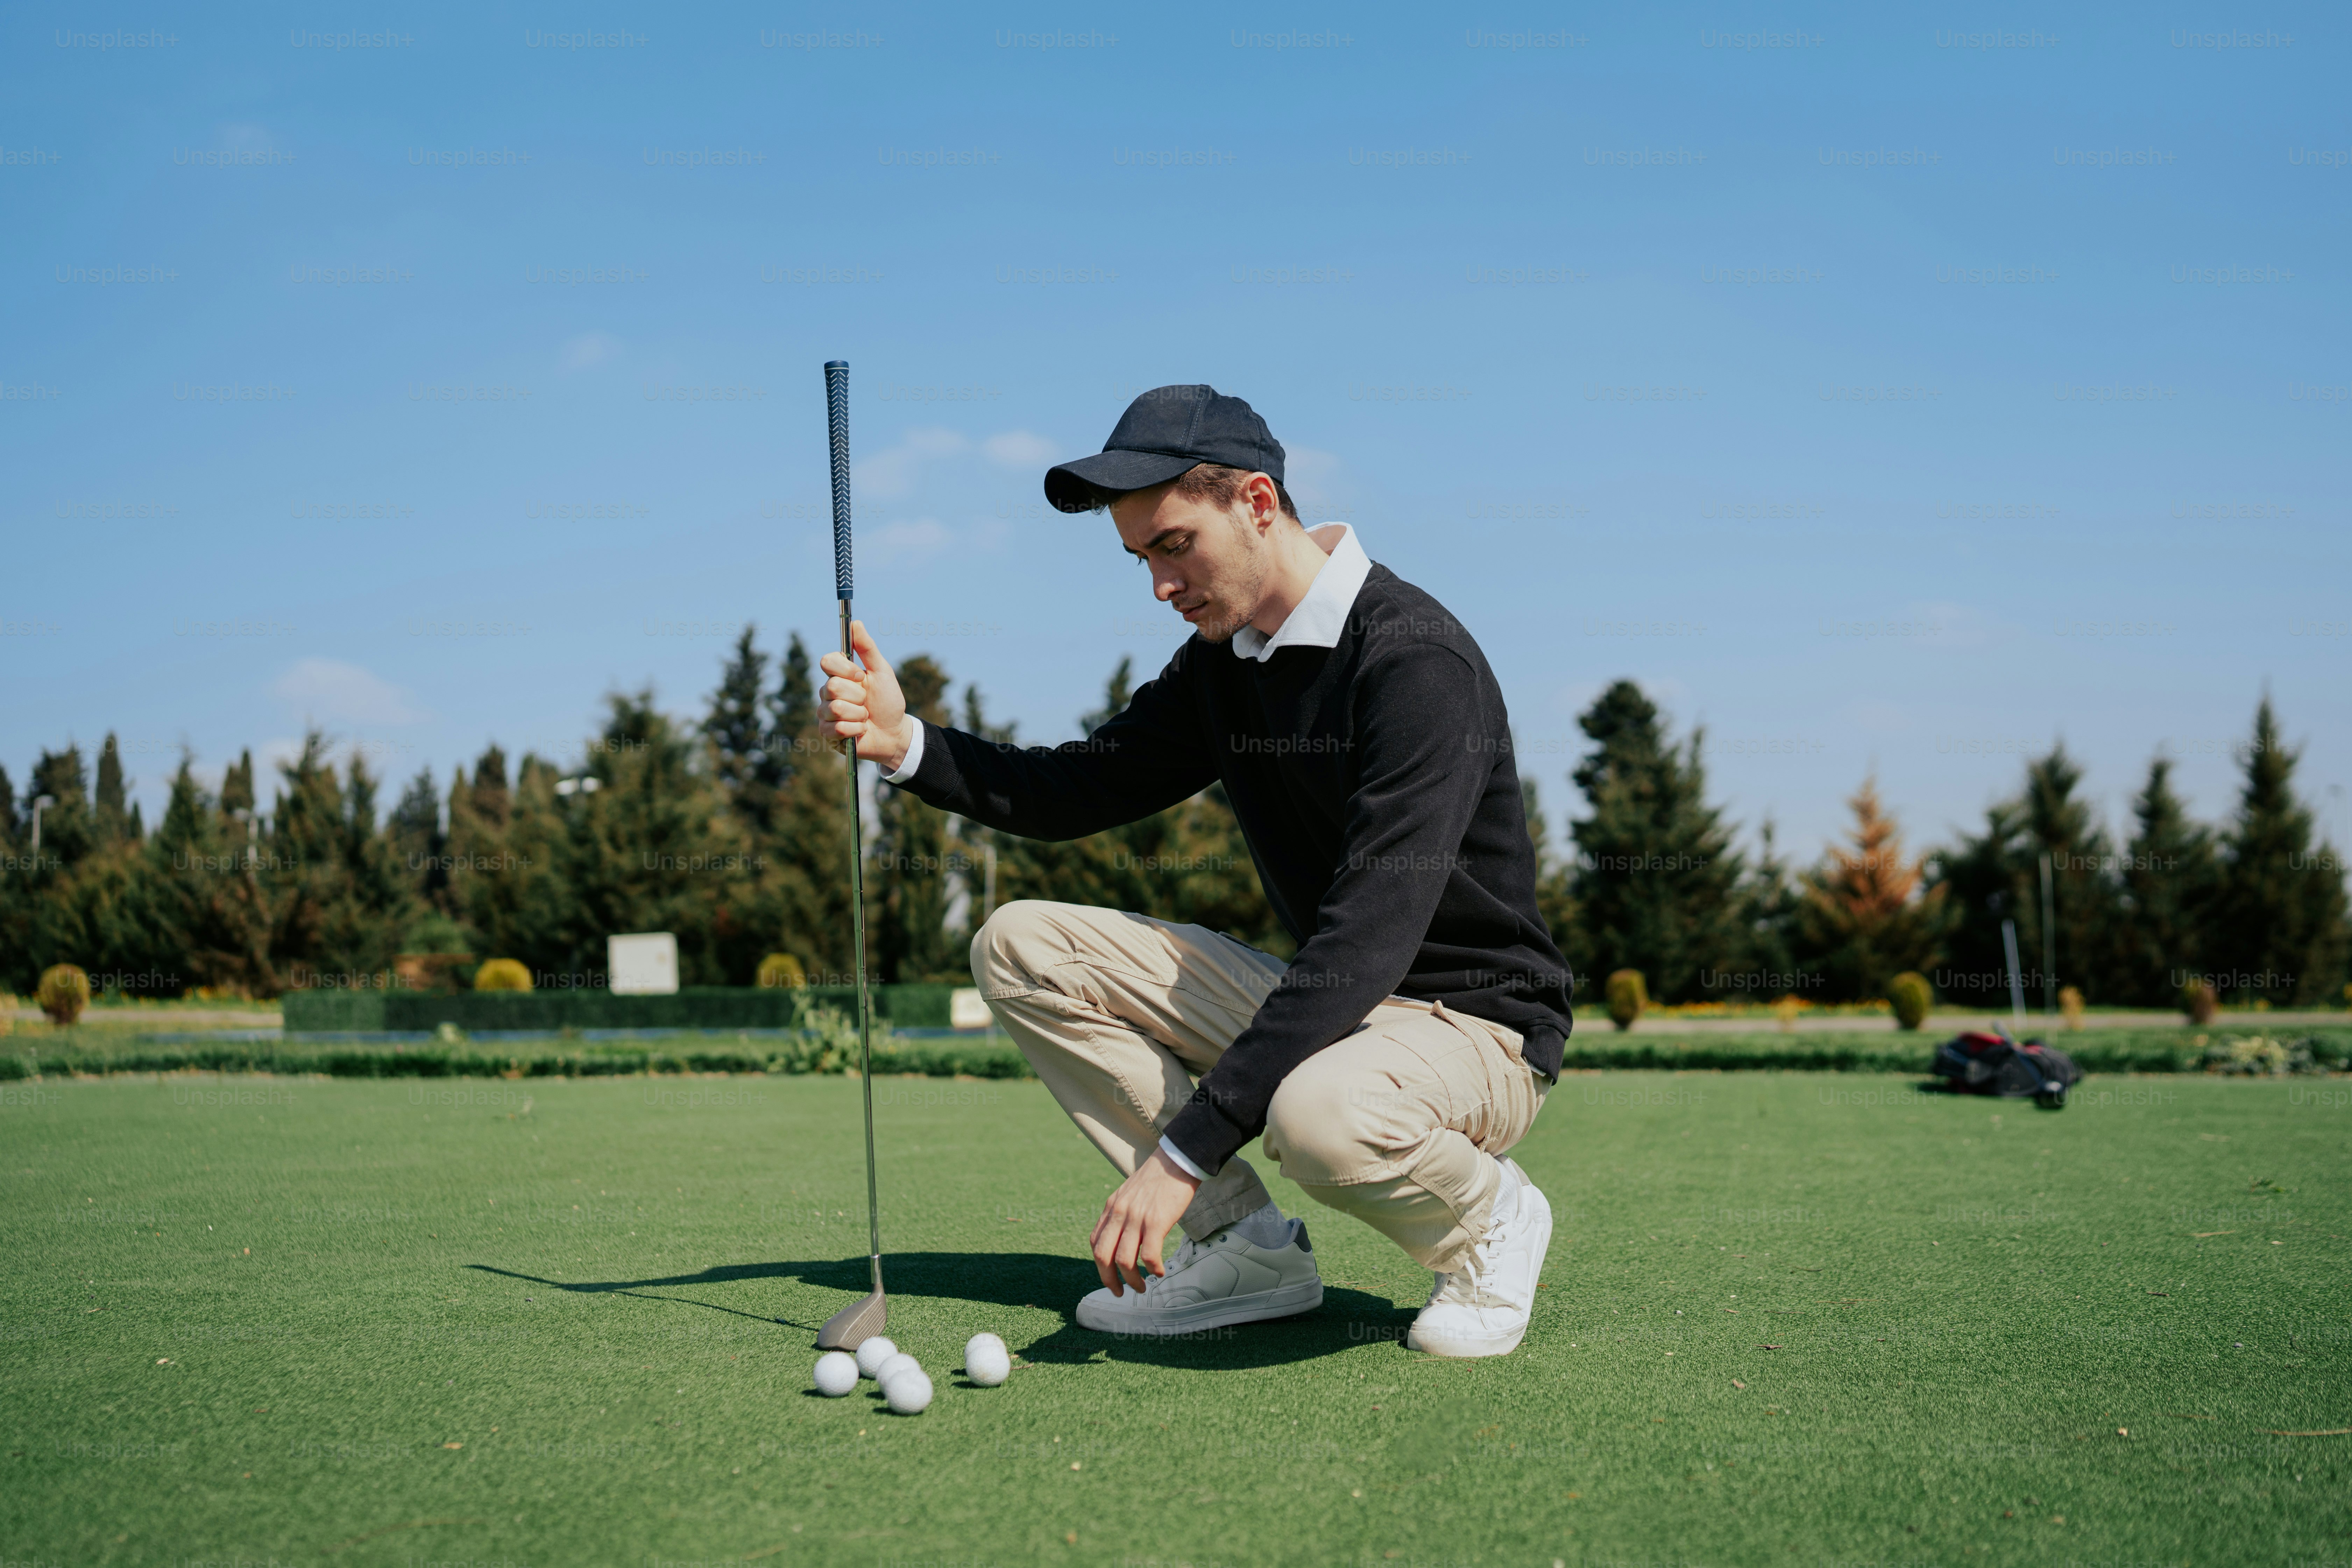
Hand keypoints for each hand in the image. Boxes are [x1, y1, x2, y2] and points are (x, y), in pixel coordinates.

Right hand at [818, 620, 914, 772]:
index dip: (845, 670)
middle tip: (866, 701)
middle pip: (831, 687)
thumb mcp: (882, 672)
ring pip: (835, 708)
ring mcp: (825, 713)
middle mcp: (828, 692)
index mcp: (840, 674)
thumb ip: (868, 649)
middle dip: (858, 696)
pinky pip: (836, 728)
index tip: (861, 677)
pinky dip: (855, 730)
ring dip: (858, 715)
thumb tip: (855, 623)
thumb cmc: (888, 701)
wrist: (894, 733)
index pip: (827, 661)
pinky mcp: (827, 733)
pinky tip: (860, 730)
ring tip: (865, 717)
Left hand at [1090, 1148, 1202, 1294]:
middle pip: (1103, 1256)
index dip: (1100, 1264)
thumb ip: (1122, 1213)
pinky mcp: (1156, 1221)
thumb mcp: (1130, 1194)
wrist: (1177, 1160)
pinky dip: (1152, 1269)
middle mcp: (1119, 1213)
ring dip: (1132, 1280)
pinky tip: (1159, 1272)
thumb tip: (1123, 1237)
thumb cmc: (1158, 1179)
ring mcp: (1136, 1217)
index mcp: (1111, 1207)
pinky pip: (1148, 1255)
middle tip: (1119, 1292)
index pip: (1095, 1242)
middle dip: (1108, 1280)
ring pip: (1124, 1260)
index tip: (1110, 1276)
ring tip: (1142, 1287)